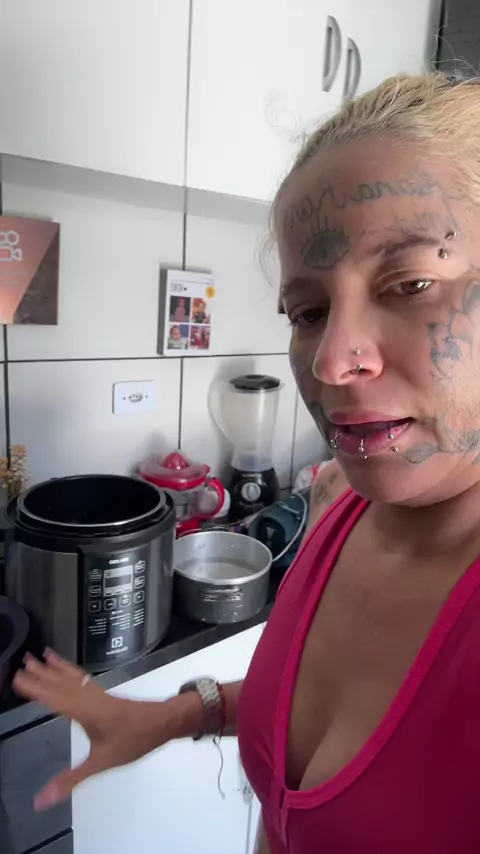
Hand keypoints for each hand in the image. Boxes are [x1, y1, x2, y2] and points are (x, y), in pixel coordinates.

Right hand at [13, 649, 183, 810]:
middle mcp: (89, 697)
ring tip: (39, 656)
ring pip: (72, 678)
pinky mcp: (105, 695)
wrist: (163, 722)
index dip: (35, 688)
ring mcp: (98, 694)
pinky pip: (82, 679)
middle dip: (41, 673)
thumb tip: (41, 799)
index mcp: (85, 710)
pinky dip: (70, 671)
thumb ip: (71, 780)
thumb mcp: (101, 762)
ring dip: (54, 669)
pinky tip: (67, 670)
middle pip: (61, 683)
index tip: (17, 677)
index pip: (53, 697)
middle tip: (22, 662)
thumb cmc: (133, 740)